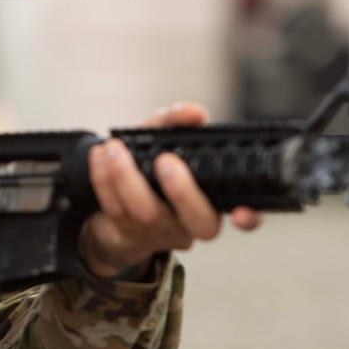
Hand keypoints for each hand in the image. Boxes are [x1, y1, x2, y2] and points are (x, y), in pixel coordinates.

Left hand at [80, 102, 261, 277]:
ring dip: (127, 177)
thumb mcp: (164, 138)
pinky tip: (99, 157)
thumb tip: (195, 113)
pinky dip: (105, 180)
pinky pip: (117, 210)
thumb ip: (178, 121)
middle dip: (182, 191)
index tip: (241, 212)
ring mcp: (161, 233)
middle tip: (165, 161)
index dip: (250, 218)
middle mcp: (192, 223)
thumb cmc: (149, 166)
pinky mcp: (129, 235)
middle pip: (199, 222)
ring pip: (148, 214)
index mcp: (213, 199)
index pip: (245, 215)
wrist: (108, 201)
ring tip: (114, 149)